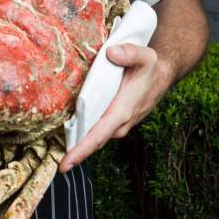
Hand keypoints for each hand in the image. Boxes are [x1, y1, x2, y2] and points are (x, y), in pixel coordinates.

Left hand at [59, 43, 164, 172]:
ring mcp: (117, 123)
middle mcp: (120, 122)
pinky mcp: (114, 120)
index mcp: (123, 110)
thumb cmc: (151, 67)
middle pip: (94, 141)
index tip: (66, 164)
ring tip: (58, 151)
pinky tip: (71, 132)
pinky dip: (84, 134)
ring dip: (79, 144)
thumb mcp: (145, 56)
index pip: (99, 134)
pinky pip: (97, 130)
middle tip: (56, 165)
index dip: (82, 150)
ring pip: (95, 136)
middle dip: (76, 153)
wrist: (161, 74)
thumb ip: (130, 53)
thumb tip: (111, 53)